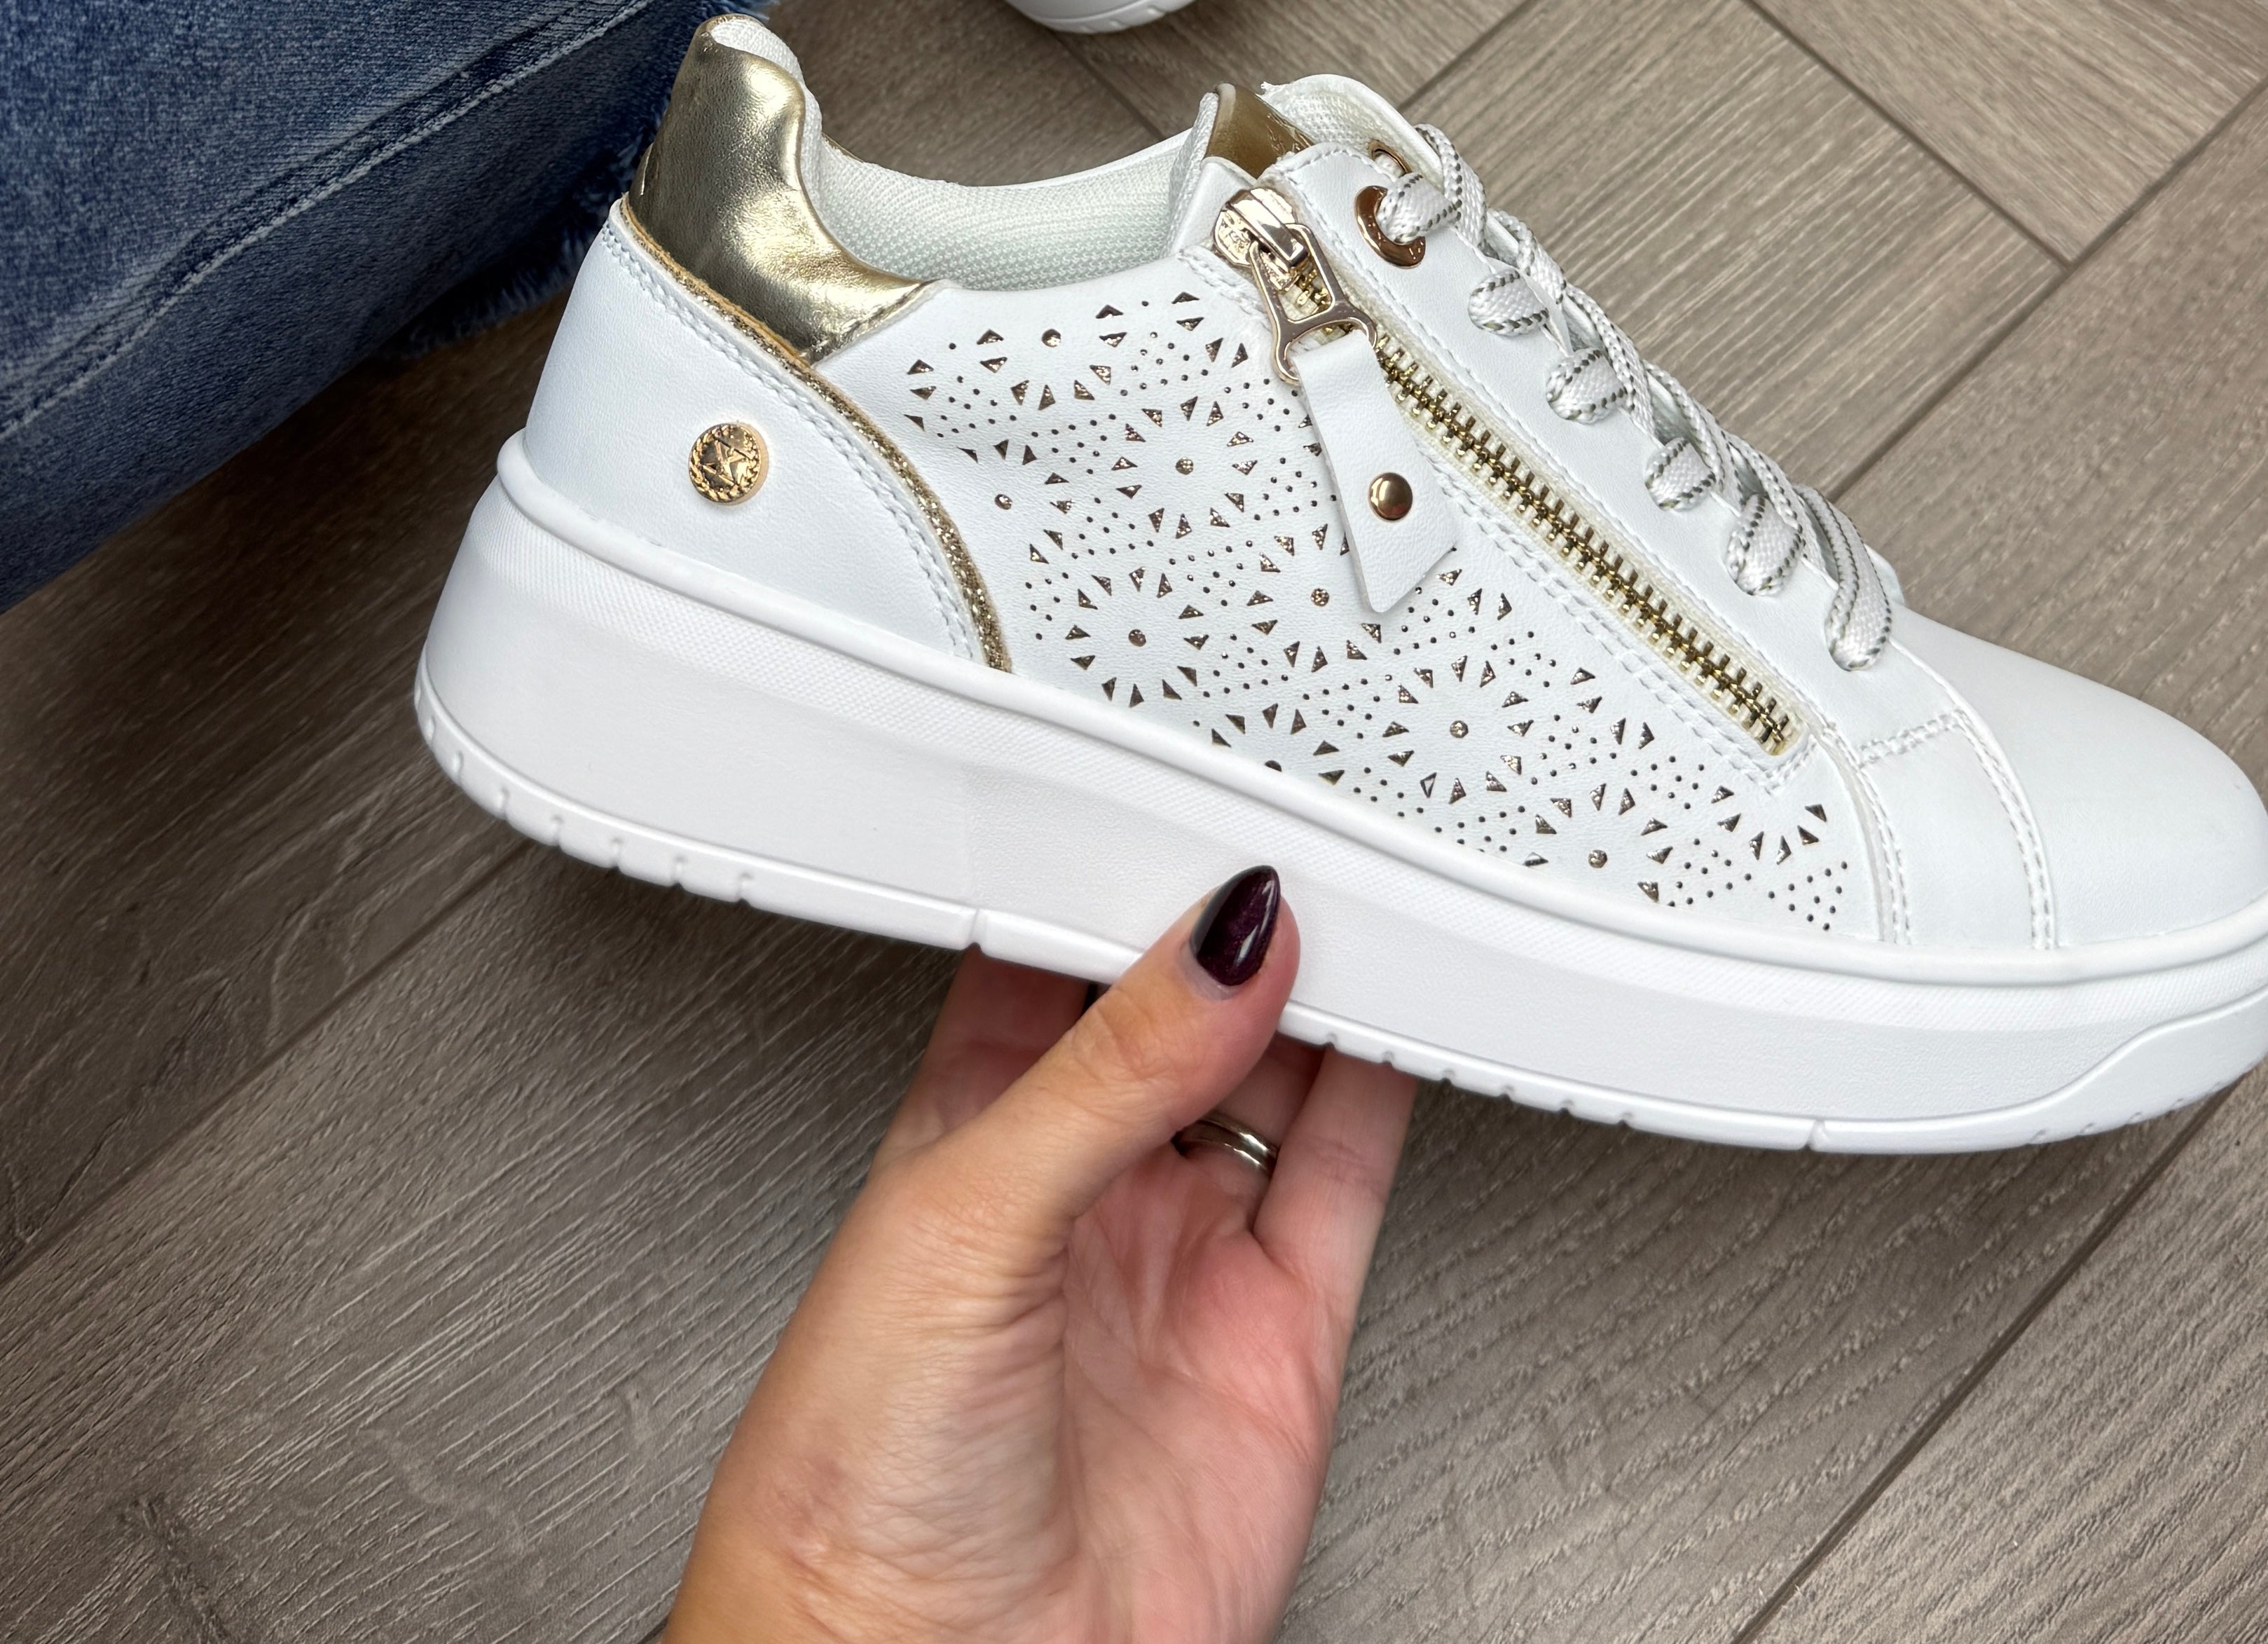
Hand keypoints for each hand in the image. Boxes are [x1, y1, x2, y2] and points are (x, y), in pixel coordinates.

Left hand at [669, 868, 1416, 1643]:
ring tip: (1371, 879)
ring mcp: (1185, 1255)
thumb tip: (1214, 946)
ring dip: (1326, 983)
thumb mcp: (964, 1220)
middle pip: (1184, 1007)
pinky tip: (1411, 1009)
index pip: (1059, 955)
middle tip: (1294, 813)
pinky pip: (1350, 1177)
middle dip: (1235, 916)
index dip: (1120, 869)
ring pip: (1280, 1075)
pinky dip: (1393, 1088)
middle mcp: (1084, 1186)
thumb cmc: (856, 1484)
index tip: (1181, 783)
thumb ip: (1103, 1073)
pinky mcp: (1277, 1333)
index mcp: (969, 1131)